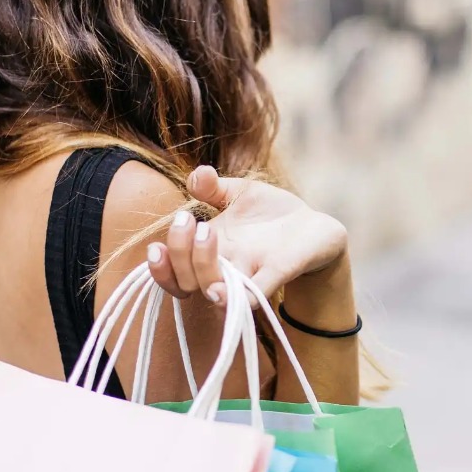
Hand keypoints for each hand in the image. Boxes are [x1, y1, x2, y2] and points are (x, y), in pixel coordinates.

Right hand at [146, 166, 347, 304]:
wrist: (314, 227)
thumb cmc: (270, 214)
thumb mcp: (240, 193)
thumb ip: (213, 187)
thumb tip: (197, 175)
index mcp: (208, 250)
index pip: (173, 271)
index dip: (159, 268)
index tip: (157, 247)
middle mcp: (224, 267)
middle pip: (186, 279)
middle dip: (180, 252)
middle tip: (190, 220)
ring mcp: (249, 273)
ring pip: (214, 289)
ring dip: (201, 266)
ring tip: (206, 233)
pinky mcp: (277, 274)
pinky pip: (254, 295)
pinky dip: (238, 297)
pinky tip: (224, 291)